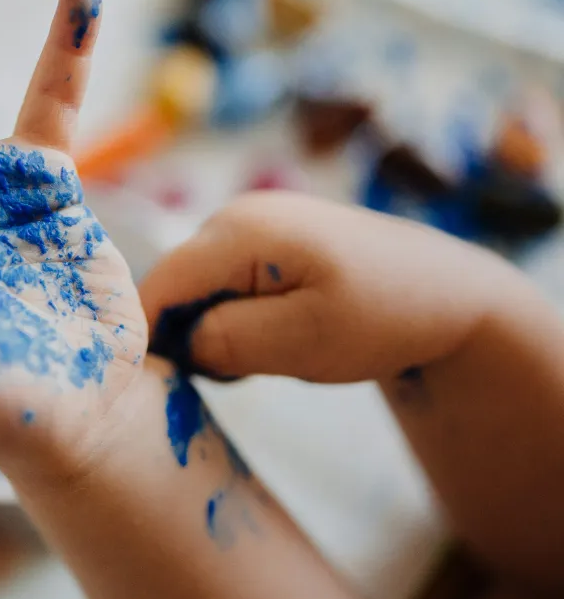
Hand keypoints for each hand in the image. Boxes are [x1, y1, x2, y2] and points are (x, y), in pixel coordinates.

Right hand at [140, 191, 520, 382]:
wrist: (448, 293)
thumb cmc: (382, 317)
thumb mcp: (302, 342)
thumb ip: (225, 341)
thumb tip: (177, 343)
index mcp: (240, 231)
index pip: (157, 286)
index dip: (150, 338)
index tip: (173, 383)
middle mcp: (234, 215)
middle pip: (173, 287)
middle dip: (189, 336)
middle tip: (239, 373)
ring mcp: (249, 224)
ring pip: (196, 290)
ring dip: (214, 331)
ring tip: (266, 356)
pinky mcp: (262, 241)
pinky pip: (221, 286)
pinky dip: (233, 319)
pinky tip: (274, 337)